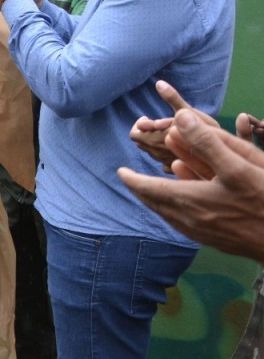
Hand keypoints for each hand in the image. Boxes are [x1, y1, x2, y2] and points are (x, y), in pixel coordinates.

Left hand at [119, 108, 263, 262]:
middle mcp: (191, 220)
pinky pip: (185, 225)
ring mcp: (204, 234)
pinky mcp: (217, 241)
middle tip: (130, 182)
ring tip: (151, 194)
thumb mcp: (238, 167)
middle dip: (142, 191)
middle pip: (156, 204)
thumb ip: (207, 142)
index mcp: (190, 200)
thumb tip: (179, 117)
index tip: (120, 172)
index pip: (150, 189)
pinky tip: (181, 212)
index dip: (133, 180)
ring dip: (157, 203)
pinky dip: (174, 213)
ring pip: (169, 217)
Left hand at [129, 81, 217, 172]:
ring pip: (151, 152)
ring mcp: (165, 164)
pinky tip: (176, 147)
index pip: (135, 134)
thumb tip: (159, 83)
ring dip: (156, 142)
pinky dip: (165, 153)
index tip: (152, 119)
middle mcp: (158, 154)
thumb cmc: (209, 132)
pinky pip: (162, 162)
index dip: (141, 125)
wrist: (227, 158)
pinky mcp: (175, 171)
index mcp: (157, 139)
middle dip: (148, 132)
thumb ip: (173, 98)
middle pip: (141, 142)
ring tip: (170, 133)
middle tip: (161, 124)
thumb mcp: (190, 112)